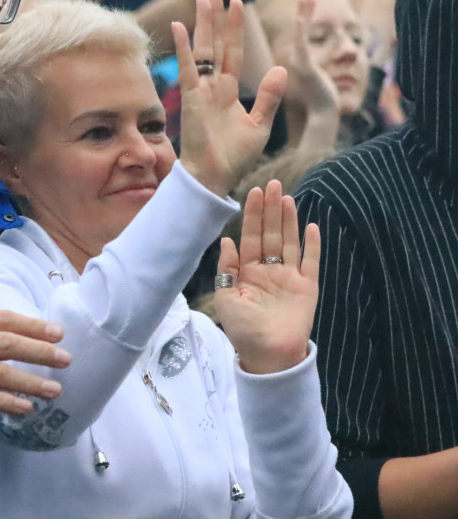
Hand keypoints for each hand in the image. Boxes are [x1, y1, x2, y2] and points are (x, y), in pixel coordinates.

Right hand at [0, 311, 69, 422]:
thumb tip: (8, 336)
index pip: (1, 319)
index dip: (31, 324)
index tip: (56, 332)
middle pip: (5, 342)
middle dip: (39, 350)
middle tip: (66, 358)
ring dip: (30, 380)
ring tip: (54, 390)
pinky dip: (6, 402)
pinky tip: (25, 408)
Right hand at [173, 0, 286, 195]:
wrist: (215, 177)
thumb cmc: (234, 156)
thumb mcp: (260, 124)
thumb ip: (270, 97)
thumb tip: (282, 68)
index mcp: (230, 91)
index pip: (234, 52)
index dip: (235, 28)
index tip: (236, 3)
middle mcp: (213, 86)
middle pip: (217, 43)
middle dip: (216, 16)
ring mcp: (201, 90)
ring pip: (204, 49)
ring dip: (204, 23)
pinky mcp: (191, 98)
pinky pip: (188, 68)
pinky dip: (184, 48)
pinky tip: (180, 27)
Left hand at [214, 180, 319, 374]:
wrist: (268, 356)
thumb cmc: (243, 330)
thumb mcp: (226, 298)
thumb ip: (227, 269)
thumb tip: (226, 240)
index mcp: (248, 271)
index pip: (251, 237)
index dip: (252, 215)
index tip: (253, 192)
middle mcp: (269, 270)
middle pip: (272, 234)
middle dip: (271, 210)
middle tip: (272, 184)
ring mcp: (289, 277)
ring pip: (290, 242)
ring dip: (289, 220)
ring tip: (287, 198)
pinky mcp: (307, 287)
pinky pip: (311, 262)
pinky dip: (312, 245)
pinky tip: (312, 226)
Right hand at [285, 0, 339, 114]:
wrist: (323, 114)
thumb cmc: (326, 94)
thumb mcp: (327, 65)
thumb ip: (330, 48)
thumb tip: (339, 33)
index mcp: (298, 57)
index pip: (301, 31)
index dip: (305, 14)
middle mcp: (294, 58)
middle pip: (299, 28)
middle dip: (303, 8)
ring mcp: (298, 63)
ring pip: (300, 33)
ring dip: (304, 13)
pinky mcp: (305, 68)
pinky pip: (302, 46)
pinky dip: (301, 31)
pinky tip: (301, 18)